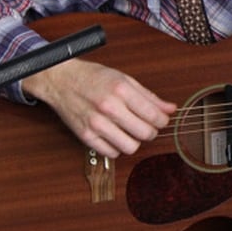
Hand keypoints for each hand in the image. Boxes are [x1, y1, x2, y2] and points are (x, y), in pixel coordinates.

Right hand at [23, 58, 176, 158]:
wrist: (61, 80)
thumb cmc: (93, 77)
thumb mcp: (124, 80)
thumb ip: (149, 96)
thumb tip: (170, 109)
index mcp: (121, 90)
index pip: (154, 116)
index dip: (163, 121)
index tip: (161, 121)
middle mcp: (109, 107)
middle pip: (144, 133)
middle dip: (151, 132)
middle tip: (147, 126)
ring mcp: (96, 123)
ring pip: (130, 147)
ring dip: (134, 141)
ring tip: (130, 131)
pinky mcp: (85, 136)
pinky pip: (111, 153)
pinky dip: (117, 147)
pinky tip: (115, 136)